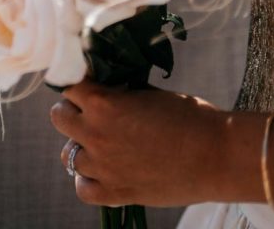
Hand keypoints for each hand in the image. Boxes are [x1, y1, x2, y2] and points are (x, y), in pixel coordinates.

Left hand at [51, 80, 249, 209]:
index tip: (86, 80)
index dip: (77, 80)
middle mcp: (95, 134)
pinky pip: (82, 187)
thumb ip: (122, 93)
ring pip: (67, 154)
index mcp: (104, 104)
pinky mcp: (114, 194)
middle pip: (59, 117)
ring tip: (102, 141)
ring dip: (80, 144)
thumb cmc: (190, 116)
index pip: (68, 84)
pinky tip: (103, 170)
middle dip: (73, 109)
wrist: (215, 155)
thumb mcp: (149, 93)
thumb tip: (110, 89)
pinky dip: (88, 179)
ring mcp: (102, 167)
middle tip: (92, 109)